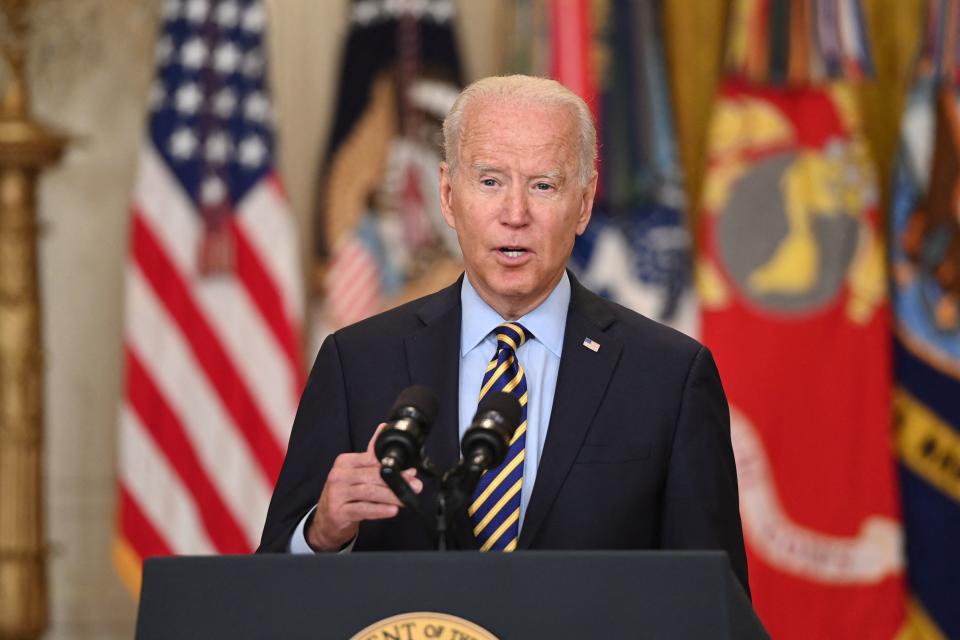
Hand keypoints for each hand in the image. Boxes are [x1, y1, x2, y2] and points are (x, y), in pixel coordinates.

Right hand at [306, 423, 422, 550]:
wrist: (327, 518)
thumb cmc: (345, 493)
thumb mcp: (356, 472)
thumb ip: (372, 456)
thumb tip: (390, 438)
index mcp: (345, 462)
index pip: (372, 460)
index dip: (394, 466)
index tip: (411, 472)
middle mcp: (339, 475)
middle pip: (372, 476)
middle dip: (397, 481)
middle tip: (414, 486)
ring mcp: (337, 494)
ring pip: (369, 492)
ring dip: (391, 496)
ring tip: (405, 499)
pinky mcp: (338, 512)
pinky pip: (363, 509)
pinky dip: (379, 510)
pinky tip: (392, 510)